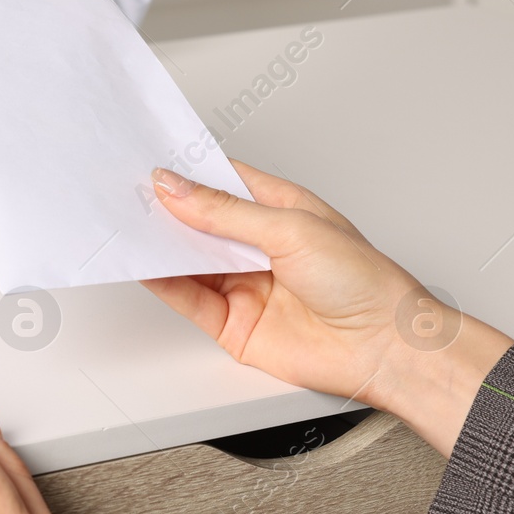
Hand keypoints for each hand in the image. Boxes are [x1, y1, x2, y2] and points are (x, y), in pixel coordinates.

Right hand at [141, 161, 512, 455]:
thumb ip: (224, 212)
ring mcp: (244, 284)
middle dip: (165, 209)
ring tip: (129, 228)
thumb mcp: (289, 229)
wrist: (385, 349)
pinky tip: (146, 266)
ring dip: (160, 246)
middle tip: (130, 195)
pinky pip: (188, 298)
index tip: (151, 165)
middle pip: (198, 222)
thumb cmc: (364, 282)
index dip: (187, 174)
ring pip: (188, 259)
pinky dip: (163, 282)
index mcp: (279, 209)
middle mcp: (259, 246)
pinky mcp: (232, 322)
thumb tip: (176, 188)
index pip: (221, 183)